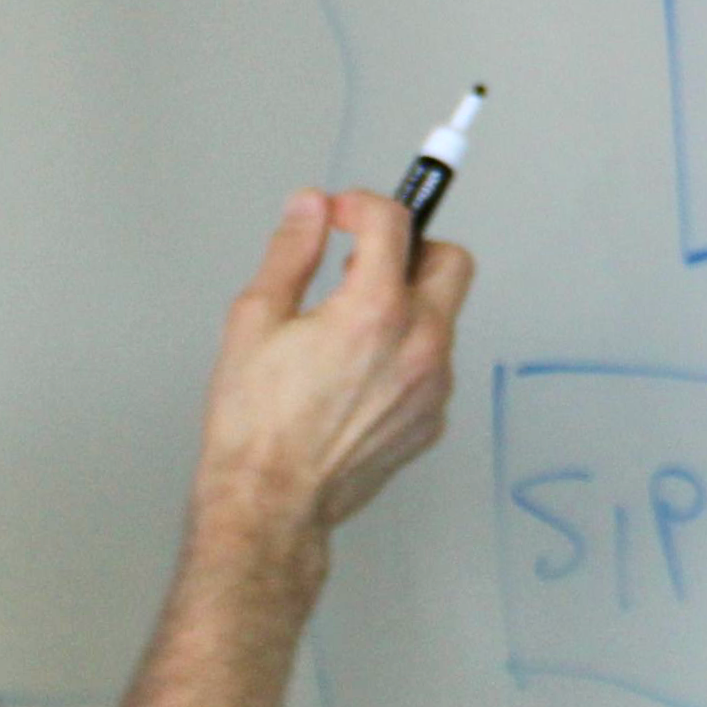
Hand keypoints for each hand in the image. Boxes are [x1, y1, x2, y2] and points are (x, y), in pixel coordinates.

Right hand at [190, 190, 470, 550]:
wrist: (271, 502)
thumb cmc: (256, 422)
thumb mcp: (255, 319)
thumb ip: (292, 252)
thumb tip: (311, 207)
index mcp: (376, 309)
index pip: (393, 222)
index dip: (361, 204)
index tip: (339, 213)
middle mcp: (421, 343)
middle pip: (451, 260)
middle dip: (413, 247)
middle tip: (365, 260)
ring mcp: (435, 385)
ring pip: (443, 316)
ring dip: (407, 303)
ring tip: (349, 326)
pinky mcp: (432, 419)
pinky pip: (434, 364)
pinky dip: (406, 351)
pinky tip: (358, 372)